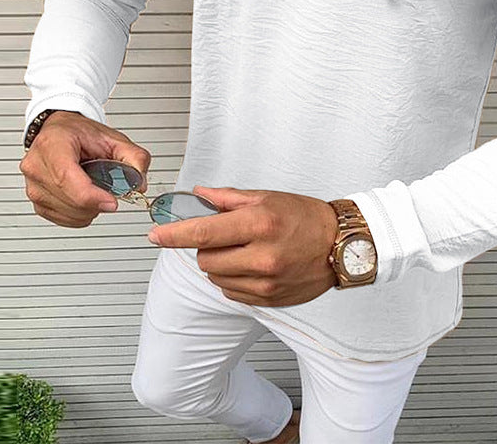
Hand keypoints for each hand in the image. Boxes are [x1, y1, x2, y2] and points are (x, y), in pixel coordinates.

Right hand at [18, 111, 150, 227]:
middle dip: (96, 202)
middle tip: (109, 190)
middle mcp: (37, 166)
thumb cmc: (80, 134)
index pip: (66, 178)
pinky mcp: (36, 201)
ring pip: (66, 212)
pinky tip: (85, 200)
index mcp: (52, 144)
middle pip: (69, 199)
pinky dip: (79, 215)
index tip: (111, 202)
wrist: (61, 132)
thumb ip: (134, 158)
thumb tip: (139, 184)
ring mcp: (33, 185)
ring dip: (89, 209)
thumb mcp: (113, 138)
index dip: (91, 196)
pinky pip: (61, 219)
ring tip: (95, 189)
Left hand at [148, 185, 339, 306]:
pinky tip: (254, 266)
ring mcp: (265, 283)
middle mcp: (261, 256)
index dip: (174, 235)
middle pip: (206, 258)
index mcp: (259, 224)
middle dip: (209, 246)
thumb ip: (228, 198)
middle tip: (231, 236)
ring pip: (216, 277)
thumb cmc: (306, 217)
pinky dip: (234, 279)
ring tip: (247, 251)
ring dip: (221, 264)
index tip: (155, 235)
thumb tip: (198, 196)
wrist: (341, 245)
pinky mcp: (269, 300)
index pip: (204, 233)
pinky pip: (231, 292)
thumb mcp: (267, 198)